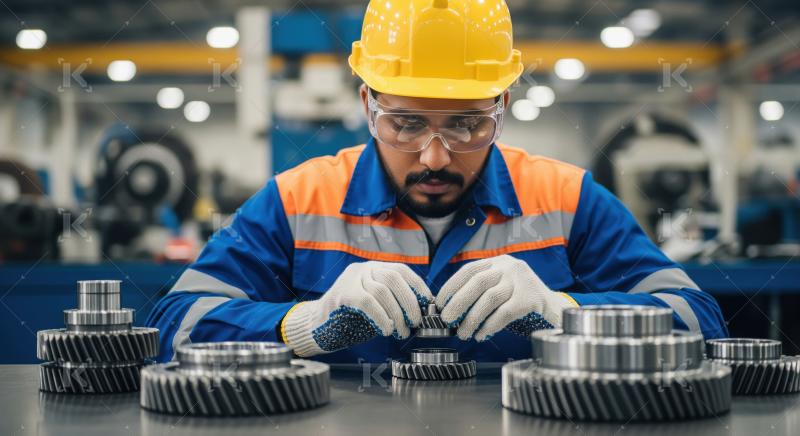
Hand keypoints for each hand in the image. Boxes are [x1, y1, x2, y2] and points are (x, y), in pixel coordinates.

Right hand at [282, 261, 431, 356]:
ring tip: (401, 332)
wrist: (318, 326)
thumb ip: (393, 302)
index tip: (428, 303)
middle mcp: (363, 269)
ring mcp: (351, 279)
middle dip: (410, 302)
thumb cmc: (350, 318)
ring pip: (383, 292)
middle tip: (416, 321)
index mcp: (373, 268)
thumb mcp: (375, 304)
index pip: (401, 270)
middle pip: (394, 278)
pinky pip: (368, 303)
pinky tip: (387, 330)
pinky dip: (382, 318)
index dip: (417, 285)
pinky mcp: (343, 294)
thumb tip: (421, 311)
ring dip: (397, 314)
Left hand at [435, 255, 576, 341]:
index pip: (469, 270)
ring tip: (463, 333)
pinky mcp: (530, 298)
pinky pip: (504, 313)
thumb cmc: (520, 300)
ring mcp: (521, 281)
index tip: (439, 303)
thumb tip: (449, 308)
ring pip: (489, 299)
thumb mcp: (501, 286)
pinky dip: (489, 326)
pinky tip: (481, 335)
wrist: (554, 308)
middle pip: (477, 282)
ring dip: (472, 319)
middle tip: (446, 320)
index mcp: (498, 262)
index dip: (451, 286)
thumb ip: (480, 290)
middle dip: (458, 302)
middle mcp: (509, 267)